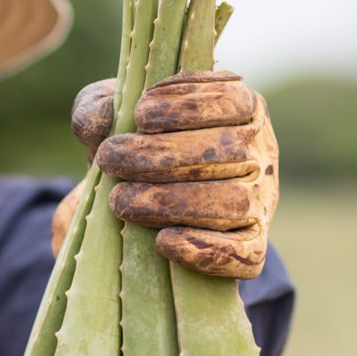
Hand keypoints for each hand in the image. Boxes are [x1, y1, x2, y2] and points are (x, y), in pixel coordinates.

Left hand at [59, 72, 278, 278]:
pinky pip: (245, 255)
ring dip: (172, 202)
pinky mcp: (251, 246)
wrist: (134, 205)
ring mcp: (260, 202)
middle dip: (162, 156)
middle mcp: (259, 154)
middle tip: (110, 160)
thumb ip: (96, 108)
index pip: (232, 100)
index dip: (188, 106)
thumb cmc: (129, 149)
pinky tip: (163, 242)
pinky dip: (205, 250)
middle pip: (228, 152)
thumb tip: (105, 117)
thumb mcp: (108, 120)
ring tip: (119, 201)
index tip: (139, 114)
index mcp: (240, 110)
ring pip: (233, 203)